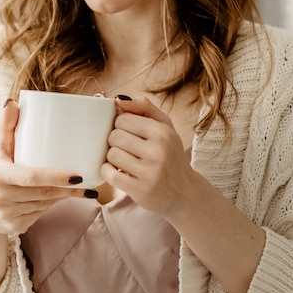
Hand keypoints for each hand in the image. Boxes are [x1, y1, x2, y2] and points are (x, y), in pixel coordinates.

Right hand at [0, 99, 94, 236]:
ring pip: (45, 204)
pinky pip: (41, 214)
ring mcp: (9, 215)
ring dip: (64, 196)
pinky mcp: (16, 227)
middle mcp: (1, 198)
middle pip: (43, 192)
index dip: (55, 176)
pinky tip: (62, 198)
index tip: (77, 175)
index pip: (31, 177)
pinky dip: (53, 205)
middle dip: (68, 189)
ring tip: (80, 188)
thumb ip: (6, 127)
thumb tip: (12, 102)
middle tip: (86, 181)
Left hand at [101, 96, 197, 215]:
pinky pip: (110, 174)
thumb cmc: (170, 155)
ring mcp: (149, 173)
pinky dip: (108, 172)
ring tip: (125, 161)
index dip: (120, 126)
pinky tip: (118, 171)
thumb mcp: (165, 127)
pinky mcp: (140, 191)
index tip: (128, 134)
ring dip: (113, 158)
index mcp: (162, 133)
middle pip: (114, 137)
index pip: (122, 120)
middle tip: (126, 149)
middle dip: (116, 143)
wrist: (184, 192)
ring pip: (111, 155)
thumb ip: (144, 108)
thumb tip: (118, 99)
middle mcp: (158, 151)